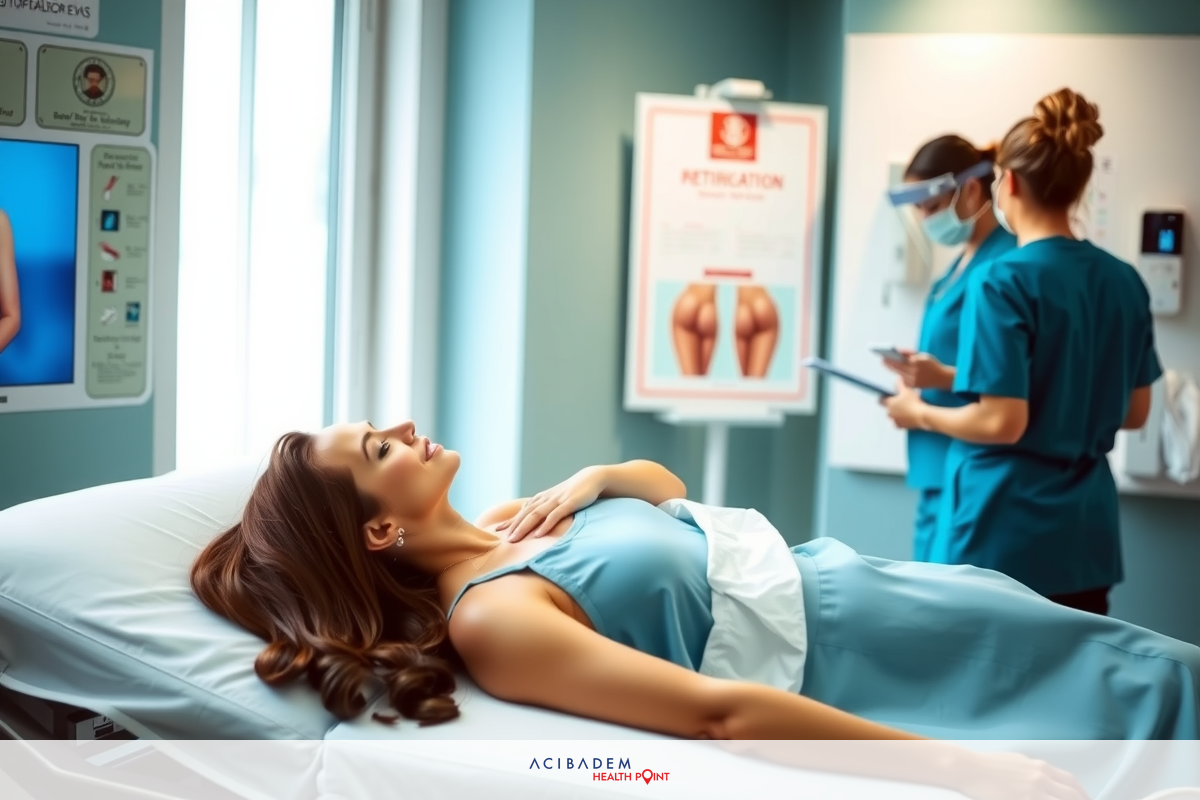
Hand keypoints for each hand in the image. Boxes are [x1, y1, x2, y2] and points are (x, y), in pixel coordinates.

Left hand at [497, 467, 606, 541]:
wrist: (591, 478)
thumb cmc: (573, 492)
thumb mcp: (556, 499)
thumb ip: (544, 507)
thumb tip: (531, 516)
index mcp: (542, 498)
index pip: (523, 511)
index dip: (510, 521)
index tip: (498, 531)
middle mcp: (546, 499)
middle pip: (526, 514)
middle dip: (514, 527)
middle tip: (504, 539)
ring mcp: (557, 500)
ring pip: (536, 515)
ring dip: (524, 527)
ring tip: (514, 539)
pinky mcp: (569, 503)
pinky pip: (555, 515)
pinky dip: (545, 525)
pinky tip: (538, 535)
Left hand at [882, 383, 926, 429]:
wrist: (922, 415)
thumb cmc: (914, 403)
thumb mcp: (907, 390)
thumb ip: (900, 384)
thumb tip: (897, 379)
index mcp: (890, 403)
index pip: (880, 401)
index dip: (883, 398)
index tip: (885, 397)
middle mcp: (890, 412)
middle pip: (888, 409)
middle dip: (892, 406)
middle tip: (901, 403)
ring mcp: (894, 420)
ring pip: (892, 417)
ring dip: (896, 414)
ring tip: (905, 410)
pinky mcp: (899, 426)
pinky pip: (897, 424)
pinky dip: (901, 421)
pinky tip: (907, 417)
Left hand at [883, 349, 953, 390]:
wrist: (941, 378)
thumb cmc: (931, 365)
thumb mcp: (923, 356)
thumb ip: (910, 354)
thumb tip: (898, 351)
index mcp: (917, 363)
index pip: (900, 361)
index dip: (891, 359)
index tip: (883, 356)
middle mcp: (914, 372)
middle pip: (898, 368)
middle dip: (889, 364)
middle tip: (882, 360)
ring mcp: (913, 381)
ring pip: (899, 374)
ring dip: (893, 369)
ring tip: (886, 364)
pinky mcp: (913, 386)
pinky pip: (903, 379)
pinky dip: (900, 374)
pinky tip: (896, 370)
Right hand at [954, 751, 1090, 799]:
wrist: (968, 768)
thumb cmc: (986, 765)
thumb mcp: (1016, 761)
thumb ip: (1033, 771)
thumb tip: (1043, 779)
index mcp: (1039, 767)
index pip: (1071, 782)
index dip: (1082, 794)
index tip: (1083, 799)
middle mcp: (1040, 778)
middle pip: (1072, 795)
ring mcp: (1033, 791)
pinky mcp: (1023, 799)